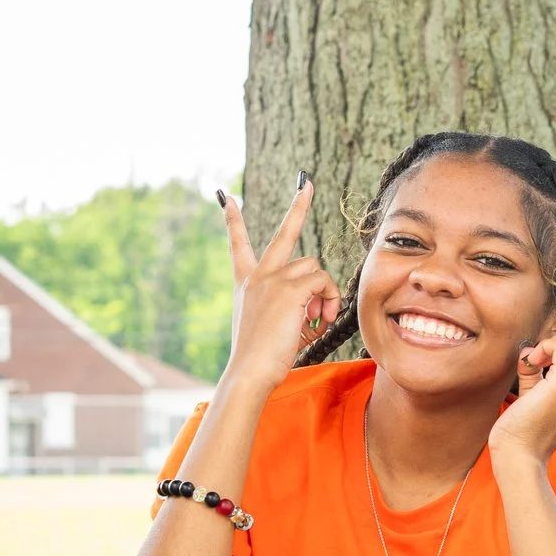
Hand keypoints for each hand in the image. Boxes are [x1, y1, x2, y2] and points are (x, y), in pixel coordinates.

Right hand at [220, 176, 341, 385]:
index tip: (226, 197)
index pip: (237, 244)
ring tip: (317, 319)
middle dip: (298, 206)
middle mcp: (257, 275)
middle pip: (284, 234)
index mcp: (246, 282)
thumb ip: (294, 307)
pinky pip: (323, 282)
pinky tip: (320, 319)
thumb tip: (320, 304)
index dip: (232, 220)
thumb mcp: (273, 325)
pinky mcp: (290, 288)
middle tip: (307, 184)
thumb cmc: (261, 358)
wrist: (249, 371)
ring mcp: (272, 278)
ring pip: (315, 269)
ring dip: (324, 293)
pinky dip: (329, 300)